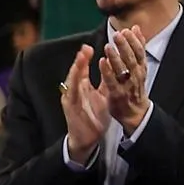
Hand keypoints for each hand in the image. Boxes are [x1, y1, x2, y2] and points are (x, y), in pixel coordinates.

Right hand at [61, 45, 110, 164]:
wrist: (86, 138)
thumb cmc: (93, 117)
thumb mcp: (103, 95)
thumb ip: (106, 81)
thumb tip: (114, 66)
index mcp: (82, 87)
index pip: (84, 68)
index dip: (87, 57)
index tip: (91, 45)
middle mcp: (74, 90)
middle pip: (76, 72)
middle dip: (80, 59)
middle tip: (85, 48)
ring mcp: (71, 99)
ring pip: (72, 81)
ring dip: (76, 69)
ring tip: (80, 58)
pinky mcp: (70, 108)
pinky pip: (72, 95)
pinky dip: (75, 86)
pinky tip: (78, 78)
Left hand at [100, 26, 148, 131]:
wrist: (135, 113)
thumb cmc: (134, 87)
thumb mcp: (139, 67)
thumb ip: (137, 48)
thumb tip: (136, 28)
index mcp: (141, 68)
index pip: (140, 52)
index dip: (135, 41)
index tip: (128, 30)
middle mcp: (136, 76)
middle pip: (132, 58)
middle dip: (125, 46)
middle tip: (118, 34)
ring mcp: (127, 85)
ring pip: (123, 69)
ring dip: (116, 57)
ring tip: (109, 46)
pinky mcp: (117, 94)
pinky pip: (112, 82)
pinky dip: (107, 72)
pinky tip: (102, 62)